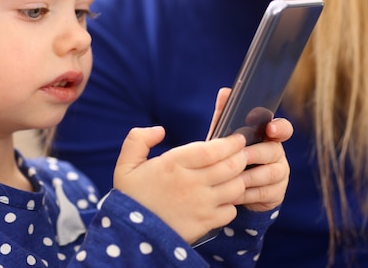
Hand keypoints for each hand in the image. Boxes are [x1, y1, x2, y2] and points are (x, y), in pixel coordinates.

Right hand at [113, 126, 247, 243]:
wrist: (129, 236)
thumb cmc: (130, 197)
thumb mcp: (126, 165)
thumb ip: (138, 140)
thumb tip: (160, 130)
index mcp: (174, 164)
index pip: (212, 149)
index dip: (231, 143)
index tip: (238, 139)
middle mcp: (191, 183)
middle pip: (230, 166)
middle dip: (241, 156)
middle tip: (242, 153)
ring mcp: (201, 205)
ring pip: (235, 187)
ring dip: (240, 178)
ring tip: (236, 173)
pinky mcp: (205, 224)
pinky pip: (231, 211)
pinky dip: (232, 203)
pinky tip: (225, 198)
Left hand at [211, 88, 292, 212]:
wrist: (228, 188)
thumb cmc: (228, 156)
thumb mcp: (224, 136)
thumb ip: (225, 115)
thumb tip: (225, 92)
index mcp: (268, 136)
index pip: (283, 129)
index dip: (280, 128)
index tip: (271, 128)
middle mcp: (277, 153)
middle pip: (274, 151)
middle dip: (257, 154)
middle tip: (242, 156)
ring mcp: (280, 174)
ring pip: (270, 174)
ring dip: (251, 175)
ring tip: (234, 177)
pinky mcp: (276, 194)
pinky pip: (265, 193)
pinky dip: (248, 193)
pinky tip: (234, 193)